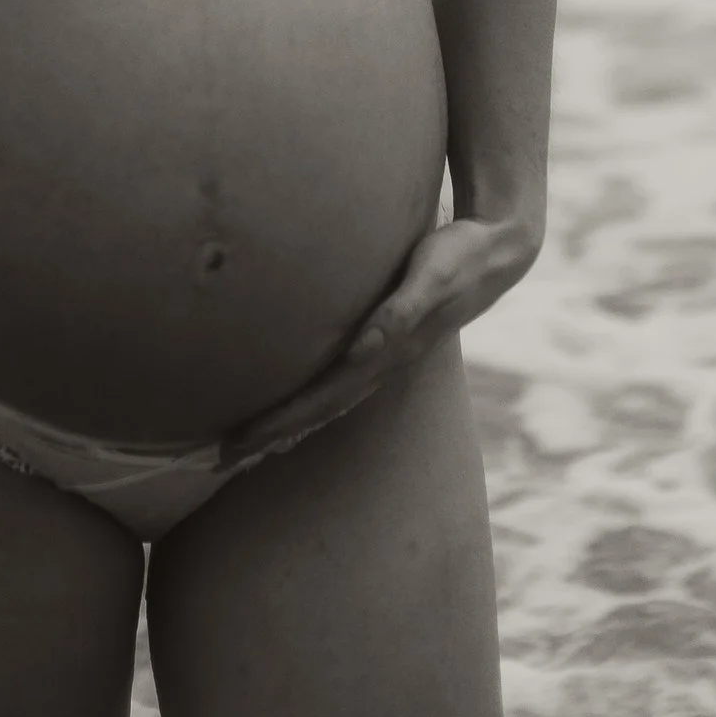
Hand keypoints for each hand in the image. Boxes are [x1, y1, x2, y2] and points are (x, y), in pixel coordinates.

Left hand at [217, 213, 541, 465]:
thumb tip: (364, 346)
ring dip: (286, 428)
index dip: (276, 423)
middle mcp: (381, 365)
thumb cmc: (459, 258)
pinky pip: (338, 385)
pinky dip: (310, 406)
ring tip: (246, 449)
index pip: (319, 399)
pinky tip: (294, 410)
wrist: (498, 256)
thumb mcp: (433, 276)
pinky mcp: (384, 345)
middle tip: (217, 460)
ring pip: (326, 406)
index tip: (235, 443)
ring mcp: (384, 360)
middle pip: (316, 413)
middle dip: (268, 437)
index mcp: (386, 354)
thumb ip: (402, 309)